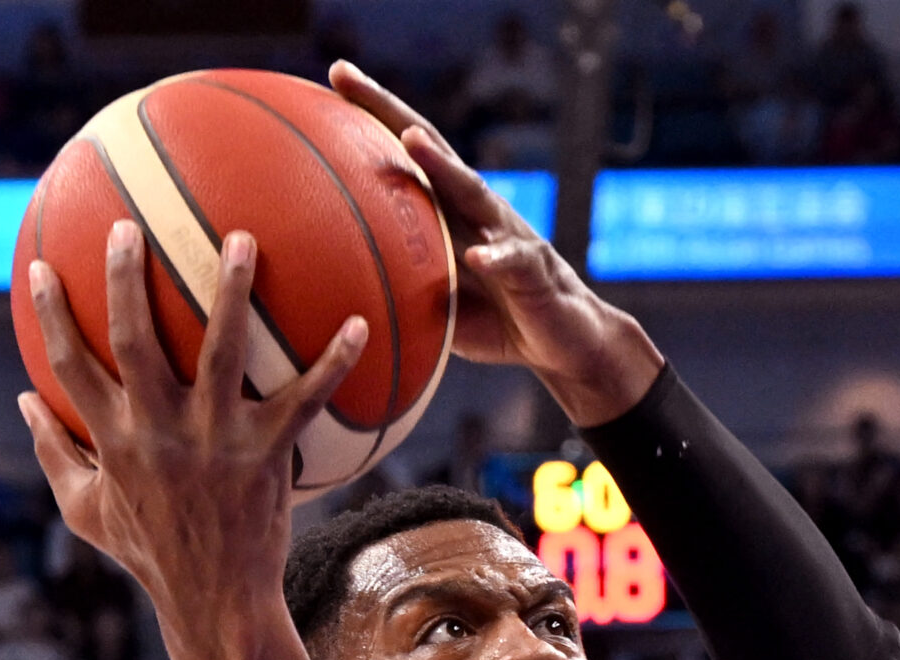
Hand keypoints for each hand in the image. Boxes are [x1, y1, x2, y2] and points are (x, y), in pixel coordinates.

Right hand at [18, 222, 360, 633]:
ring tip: (242, 239)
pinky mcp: (266, 454)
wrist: (216, 602)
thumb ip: (54, 454)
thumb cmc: (152, 553)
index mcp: (112, 438)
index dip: (50, 312)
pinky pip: (305, 399)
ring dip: (230, 291)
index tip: (39, 264)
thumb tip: (25, 402)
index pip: (68, 363)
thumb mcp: (87, 511)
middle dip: (125, 278)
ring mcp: (214, 440)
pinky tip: (358, 324)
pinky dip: (333, 363)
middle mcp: (158, 430)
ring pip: (219, 351)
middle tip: (127, 226)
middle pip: (133, 339)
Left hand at [328, 62, 660, 426]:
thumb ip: (397, 285)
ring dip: (443, 166)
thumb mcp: (436, 303)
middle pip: (431, 149)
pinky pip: (515, 262)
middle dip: (388, 111)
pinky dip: (497, 258)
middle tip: (346, 75)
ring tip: (412, 141)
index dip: (371, 115)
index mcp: (449, 211)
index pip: (407, 154)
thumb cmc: (495, 320)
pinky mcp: (535, 273)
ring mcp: (507, 235)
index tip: (334, 75)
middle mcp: (476, 210)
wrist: (565, 343)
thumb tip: (335, 293)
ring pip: (473, 192)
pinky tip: (477, 258)